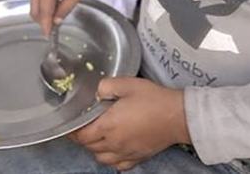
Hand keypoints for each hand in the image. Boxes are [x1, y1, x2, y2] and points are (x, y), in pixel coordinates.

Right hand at [30, 0, 90, 35]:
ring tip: (54, 17)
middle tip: (54, 28)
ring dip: (42, 15)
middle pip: (35, 11)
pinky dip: (41, 8)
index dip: (45, 25)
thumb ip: (65, 9)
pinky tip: (52, 9)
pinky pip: (35, 1)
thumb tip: (56, 22)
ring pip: (34, 7)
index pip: (44, 12)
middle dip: (43, 21)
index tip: (48, 35)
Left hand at [69, 77, 189, 170]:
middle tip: (83, 128)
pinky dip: (112, 160)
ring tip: (97, 138)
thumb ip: (107, 86)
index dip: (73, 131)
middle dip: (83, 138)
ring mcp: (126, 152)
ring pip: (101, 158)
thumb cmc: (154, 100)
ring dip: (95, 149)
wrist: (178, 116)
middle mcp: (114, 143)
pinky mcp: (138, 157)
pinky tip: (114, 150)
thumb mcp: (128, 84)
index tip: (71, 124)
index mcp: (108, 126)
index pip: (81, 135)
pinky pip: (119, 165)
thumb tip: (96, 91)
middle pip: (89, 147)